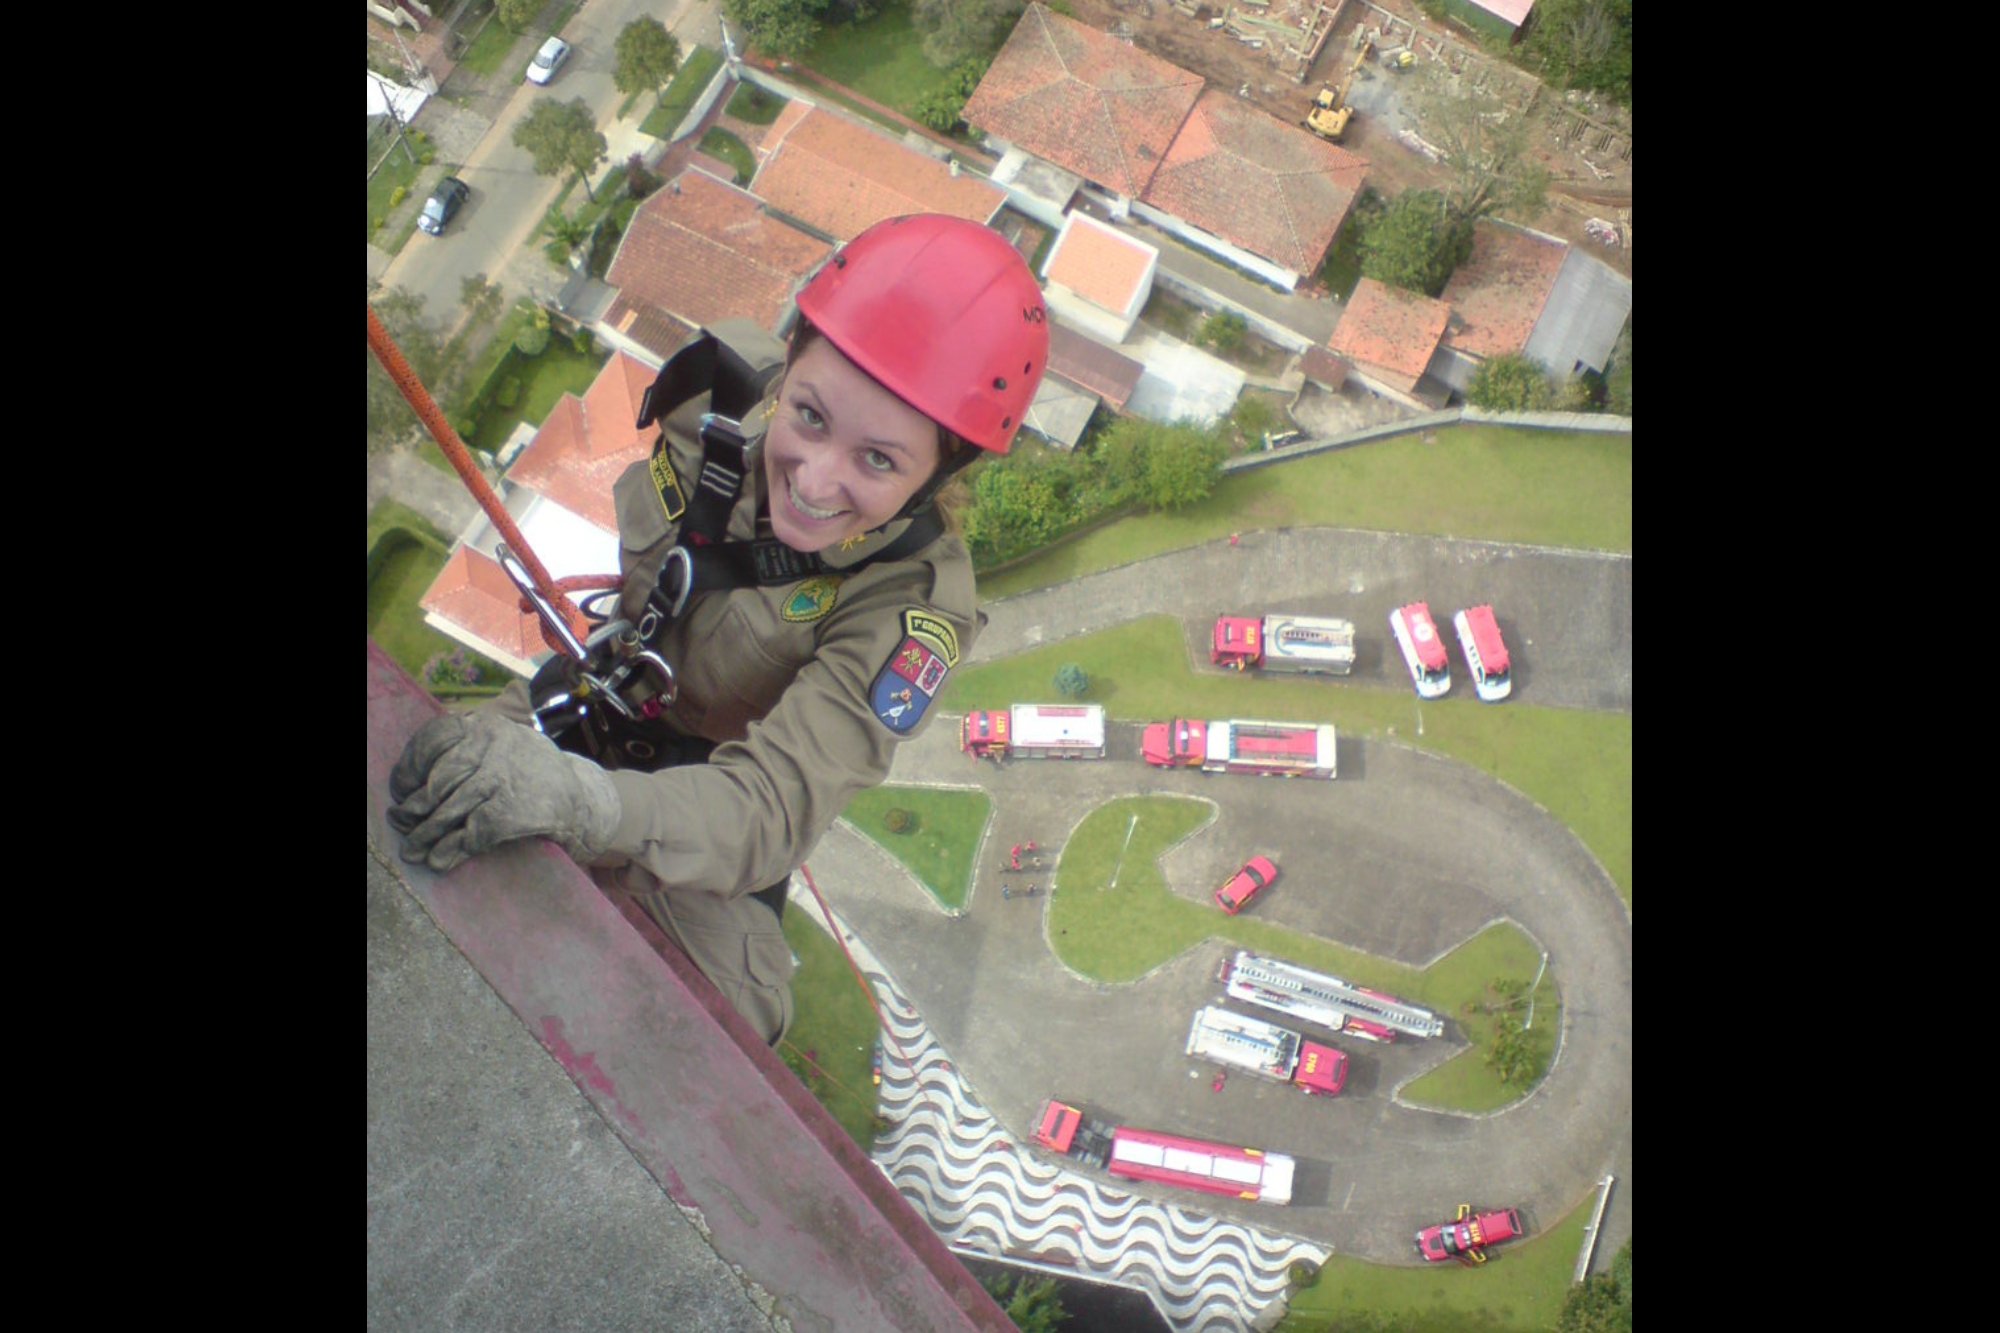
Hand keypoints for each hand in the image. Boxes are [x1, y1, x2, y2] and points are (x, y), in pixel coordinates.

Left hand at [387, 712, 621, 872]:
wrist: (585, 800)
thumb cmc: (537, 773)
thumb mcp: (507, 745)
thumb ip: (469, 750)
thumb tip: (416, 780)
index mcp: (488, 727)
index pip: (434, 739)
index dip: (411, 766)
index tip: (401, 788)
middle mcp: (493, 748)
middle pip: (438, 780)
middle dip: (414, 809)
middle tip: (402, 823)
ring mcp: (501, 780)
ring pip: (447, 810)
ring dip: (425, 835)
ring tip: (412, 850)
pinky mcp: (508, 812)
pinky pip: (467, 834)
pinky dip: (449, 851)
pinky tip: (438, 861)